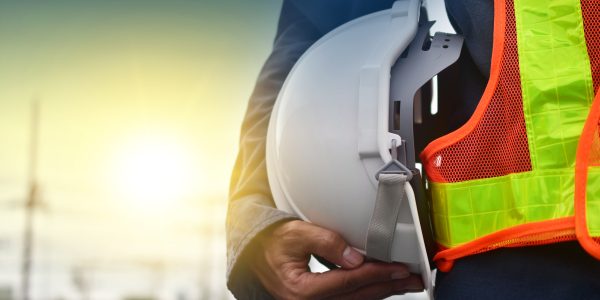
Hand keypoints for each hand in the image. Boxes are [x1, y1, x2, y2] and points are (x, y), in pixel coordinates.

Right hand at [249, 220, 423, 298]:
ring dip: (383, 291)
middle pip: (357, 296)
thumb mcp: (296, 234)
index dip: (375, 274)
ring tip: (406, 283)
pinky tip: (383, 287)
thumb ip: (325, 242)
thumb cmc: (273, 243)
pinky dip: (369, 292)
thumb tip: (355, 258)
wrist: (255, 255)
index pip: (347, 282)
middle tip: (413, 279)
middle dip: (388, 286)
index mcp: (302, 290)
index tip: (397, 268)